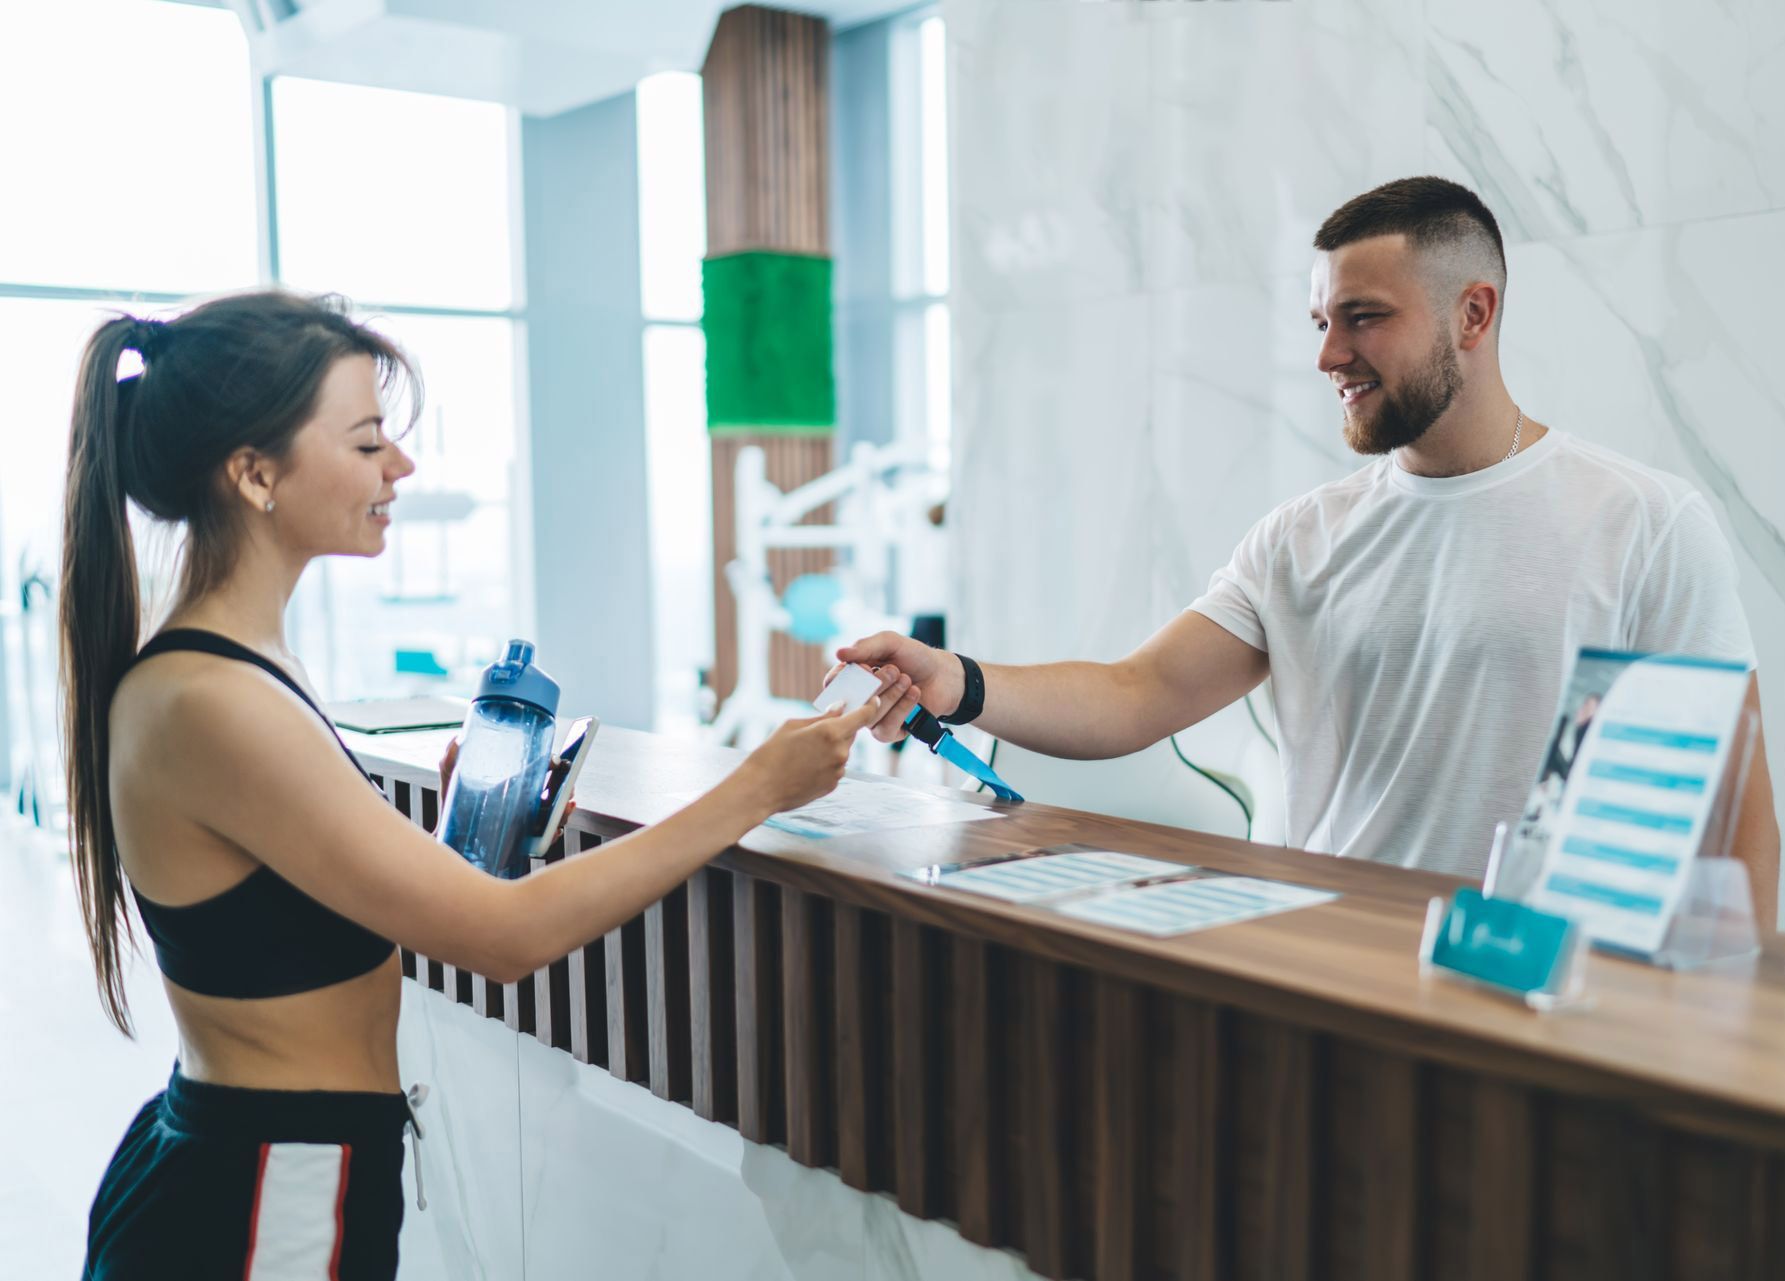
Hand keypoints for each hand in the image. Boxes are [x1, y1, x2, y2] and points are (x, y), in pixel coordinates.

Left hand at [435, 736, 577, 846]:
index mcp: (514, 781)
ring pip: (556, 814)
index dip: (554, 764)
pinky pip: (546, 838)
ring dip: (566, 810)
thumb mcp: (452, 777)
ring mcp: (526, 820)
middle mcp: (525, 800)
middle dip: (568, 787)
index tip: (555, 762)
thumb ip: (451, 758)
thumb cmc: (453, 805)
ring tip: (565, 805)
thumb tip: (458, 739)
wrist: (447, 836)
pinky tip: (554, 830)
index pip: (542, 769)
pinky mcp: (523, 841)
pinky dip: (554, 834)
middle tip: (568, 786)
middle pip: (556, 791)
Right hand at [737, 698, 883, 816]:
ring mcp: (838, 771)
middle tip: (819, 728)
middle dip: (841, 728)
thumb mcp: (793, 725)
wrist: (760, 789)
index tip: (873, 700)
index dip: (870, 706)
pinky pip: (835, 767)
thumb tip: (840, 709)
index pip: (863, 715)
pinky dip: (826, 763)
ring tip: (804, 752)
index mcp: (831, 732)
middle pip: (851, 733)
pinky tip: (804, 766)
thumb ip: (821, 717)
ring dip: (832, 747)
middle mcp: (840, 752)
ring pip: (842, 751)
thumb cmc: (771, 753)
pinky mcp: (832, 785)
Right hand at [828, 632, 963, 743]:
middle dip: (875, 684)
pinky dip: (902, 708)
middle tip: (894, 670)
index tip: (864, 667)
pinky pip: (886, 728)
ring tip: (907, 679)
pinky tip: (914, 694)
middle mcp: (860, 699)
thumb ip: (865, 647)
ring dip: (891, 694)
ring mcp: (873, 717)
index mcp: (854, 678)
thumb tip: (839, 653)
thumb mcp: (890, 643)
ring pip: (869, 715)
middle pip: (851, 702)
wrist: (943, 674)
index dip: (842, 679)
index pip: (833, 684)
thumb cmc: (914, 657)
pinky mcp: (890, 731)